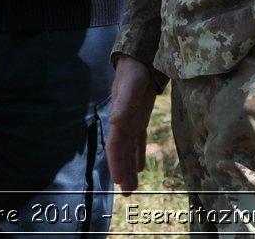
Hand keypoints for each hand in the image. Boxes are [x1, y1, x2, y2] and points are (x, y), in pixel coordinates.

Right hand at [105, 57, 158, 195]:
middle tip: (128, 194)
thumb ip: (123, 103)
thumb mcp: (130, 86)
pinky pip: (139, 141)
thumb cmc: (133, 72)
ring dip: (130, 168)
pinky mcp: (140, 119)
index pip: (114, 146)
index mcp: (118, 118)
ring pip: (129, 150)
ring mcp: (131, 122)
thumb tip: (115, 121)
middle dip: (123, 172)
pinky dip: (138, 155)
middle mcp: (122, 124)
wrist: (139, 60)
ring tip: (132, 188)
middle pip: (121, 152)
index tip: (118, 181)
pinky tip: (140, 168)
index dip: (115, 163)